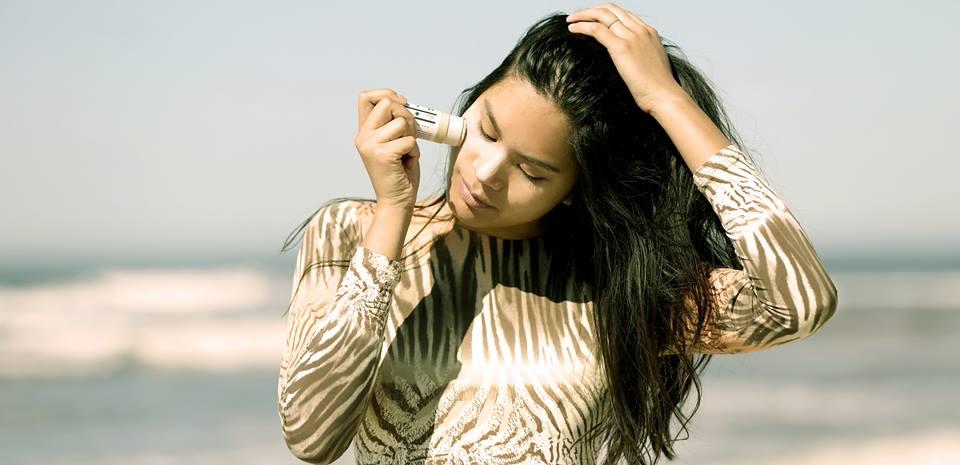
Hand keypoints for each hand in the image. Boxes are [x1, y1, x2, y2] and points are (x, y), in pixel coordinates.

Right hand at [355, 88, 420, 209]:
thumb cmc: (400, 172)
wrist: (396, 201)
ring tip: (406, 153)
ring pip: (402, 122)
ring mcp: (370, 145)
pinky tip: (406, 163)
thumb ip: (393, 124)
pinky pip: (410, 141)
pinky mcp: (383, 154)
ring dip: (412, 137)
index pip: (366, 97)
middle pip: (388, 103)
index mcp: (364, 132)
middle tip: (410, 134)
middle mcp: (363, 136)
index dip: (387, 94)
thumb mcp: (394, 142)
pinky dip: (415, 152)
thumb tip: (404, 104)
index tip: (402, 105)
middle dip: (407, 115)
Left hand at [566, 3, 686, 113]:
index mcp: (649, 32)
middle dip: (592, 10)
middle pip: (611, 9)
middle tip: (577, 16)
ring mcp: (631, 36)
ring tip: (570, 20)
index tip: (592, 18)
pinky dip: (582, 26)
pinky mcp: (621, 47)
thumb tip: (629, 61)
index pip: (623, 13)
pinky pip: (596, 29)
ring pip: (602, 15)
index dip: (605, 13)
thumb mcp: (651, 64)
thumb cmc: (658, 88)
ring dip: (583, 15)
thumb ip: (640, 55)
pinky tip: (572, 29)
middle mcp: (640, 29)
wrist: (664, 95)